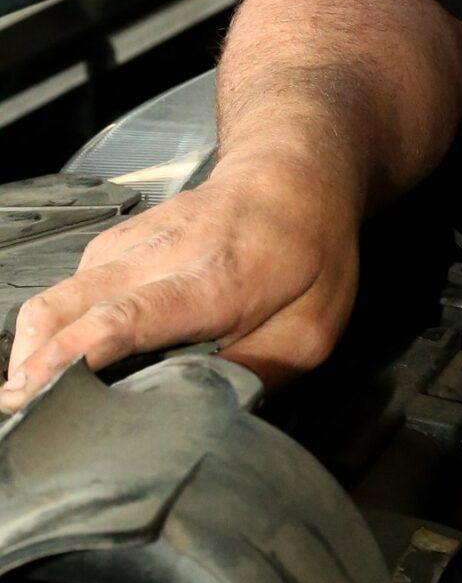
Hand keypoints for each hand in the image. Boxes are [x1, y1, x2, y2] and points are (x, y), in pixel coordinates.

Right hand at [0, 145, 361, 410]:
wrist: (296, 168)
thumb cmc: (310, 248)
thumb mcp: (311, 326)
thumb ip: (257, 372)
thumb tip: (204, 414)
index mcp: (211, 280)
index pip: (126, 317)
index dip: (74, 355)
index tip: (35, 391)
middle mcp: (159, 255)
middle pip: (65, 304)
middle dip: (30, 362)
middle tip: (18, 414)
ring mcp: (131, 242)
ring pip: (57, 294)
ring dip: (35, 347)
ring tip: (33, 401)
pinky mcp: (116, 241)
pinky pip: (70, 286)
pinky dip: (55, 326)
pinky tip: (64, 361)